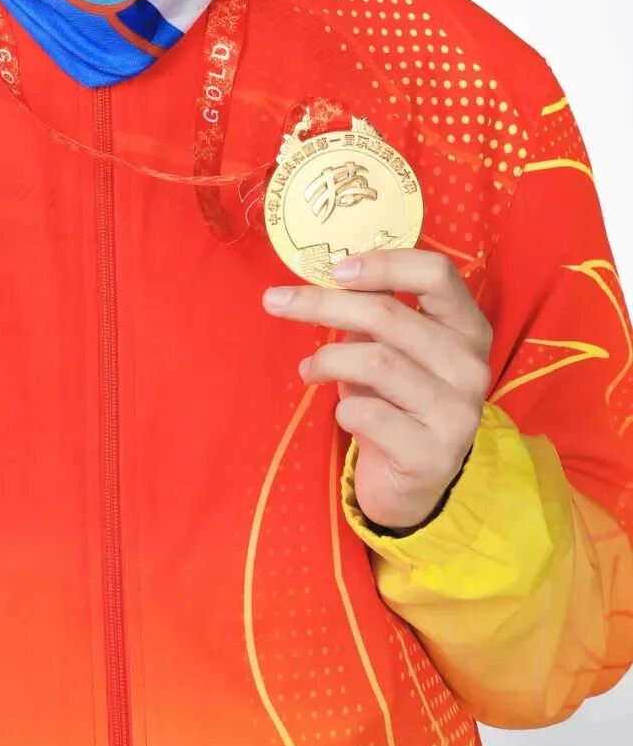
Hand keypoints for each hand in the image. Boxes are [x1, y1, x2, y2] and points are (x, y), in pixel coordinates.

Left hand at [262, 249, 492, 531]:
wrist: (415, 481)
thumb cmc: (397, 399)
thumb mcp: (391, 348)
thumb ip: (373, 310)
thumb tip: (324, 273)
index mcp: (467, 327)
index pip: (436, 273)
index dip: (383, 263)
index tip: (335, 270)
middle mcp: (471, 365)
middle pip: (389, 314)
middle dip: (322, 304)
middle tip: (275, 301)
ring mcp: (457, 412)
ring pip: (375, 361)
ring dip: (327, 360)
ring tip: (309, 369)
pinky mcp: (433, 454)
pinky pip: (368, 412)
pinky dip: (343, 408)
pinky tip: (345, 414)